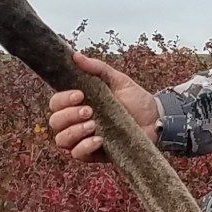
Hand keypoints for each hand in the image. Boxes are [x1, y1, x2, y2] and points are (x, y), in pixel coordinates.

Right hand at [46, 51, 160, 161]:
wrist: (156, 119)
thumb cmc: (136, 99)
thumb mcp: (118, 80)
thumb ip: (97, 69)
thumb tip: (75, 56)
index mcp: (78, 103)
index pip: (56, 103)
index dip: (62, 99)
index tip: (80, 95)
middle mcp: (77, 122)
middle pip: (55, 122)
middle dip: (69, 115)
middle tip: (89, 111)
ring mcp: (84, 139)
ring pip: (61, 140)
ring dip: (73, 132)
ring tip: (93, 125)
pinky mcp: (94, 154)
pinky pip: (77, 155)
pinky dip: (84, 147)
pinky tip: (99, 139)